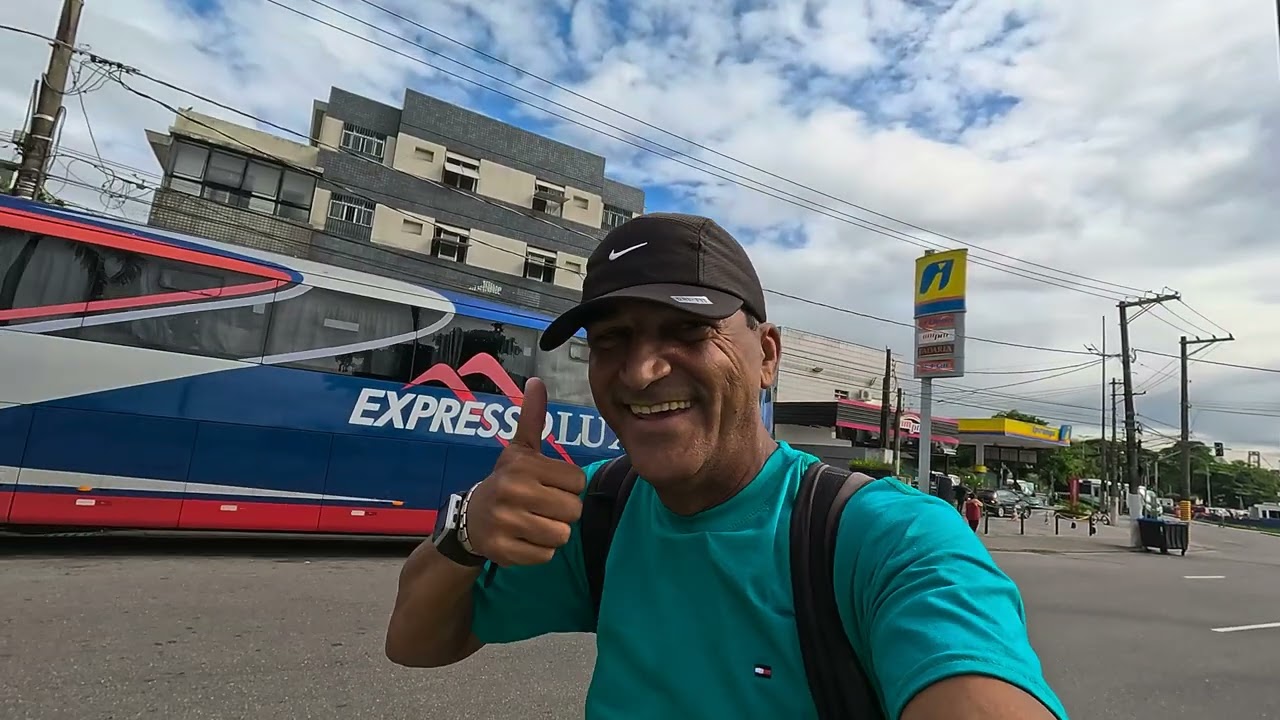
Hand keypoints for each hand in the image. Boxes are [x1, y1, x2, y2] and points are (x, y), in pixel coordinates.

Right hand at [463, 377, 586, 565]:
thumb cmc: (506, 480)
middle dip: (562, 511)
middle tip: (540, 506)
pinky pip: (545, 556)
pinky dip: (539, 551)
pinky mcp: (503, 551)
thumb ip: (532, 417)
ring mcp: (506, 523)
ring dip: (552, 532)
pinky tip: (522, 539)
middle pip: (573, 510)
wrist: (469, 518)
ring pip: (562, 535)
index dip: (567, 486)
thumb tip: (537, 381)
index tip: (547, 485)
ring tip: (532, 522)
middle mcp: (512, 492)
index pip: (577, 481)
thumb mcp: (519, 449)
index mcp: (523, 465)